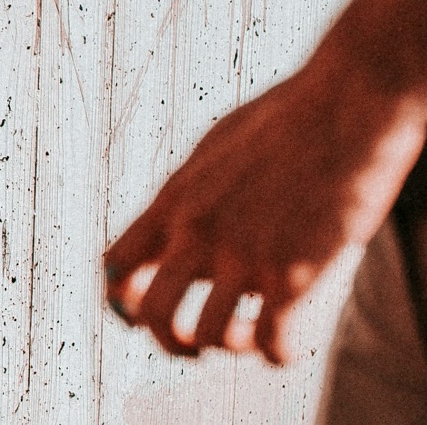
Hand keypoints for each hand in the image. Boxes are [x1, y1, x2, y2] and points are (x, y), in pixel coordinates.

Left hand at [104, 66, 425, 362]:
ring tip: (247, 335)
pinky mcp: (291, 274)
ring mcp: (241, 254)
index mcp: (173, 200)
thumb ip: (191, 193)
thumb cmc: (286, 119)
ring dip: (227, 346)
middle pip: (149, 312)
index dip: (120, 298)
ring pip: (207, 336)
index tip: (143, 308)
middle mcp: (196, 231)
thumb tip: (176, 219)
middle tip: (193, 344)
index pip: (114, 264)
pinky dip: (275, 354)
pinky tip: (283, 343)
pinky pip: (270, 344)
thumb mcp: (215, 149)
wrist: (345, 104)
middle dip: (168, 340)